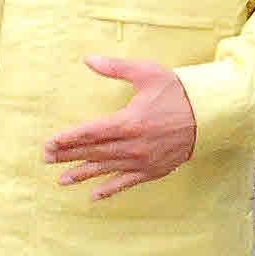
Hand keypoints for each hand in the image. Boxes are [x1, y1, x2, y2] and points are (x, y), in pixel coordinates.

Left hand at [45, 57, 199, 197]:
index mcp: (129, 122)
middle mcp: (133, 145)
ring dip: (82, 174)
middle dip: (67, 155)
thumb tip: (88, 59)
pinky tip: (93, 196)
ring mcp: (142, 161)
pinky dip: (109, 190)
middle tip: (45, 159)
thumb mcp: (146, 73)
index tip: (48, 143)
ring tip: (61, 180)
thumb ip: (115, 67)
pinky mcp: (152, 171)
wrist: (209, 115)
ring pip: (106, 169)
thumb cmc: (177, 91)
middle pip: (93, 152)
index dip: (67, 139)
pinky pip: (126, 183)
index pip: (90, 132)